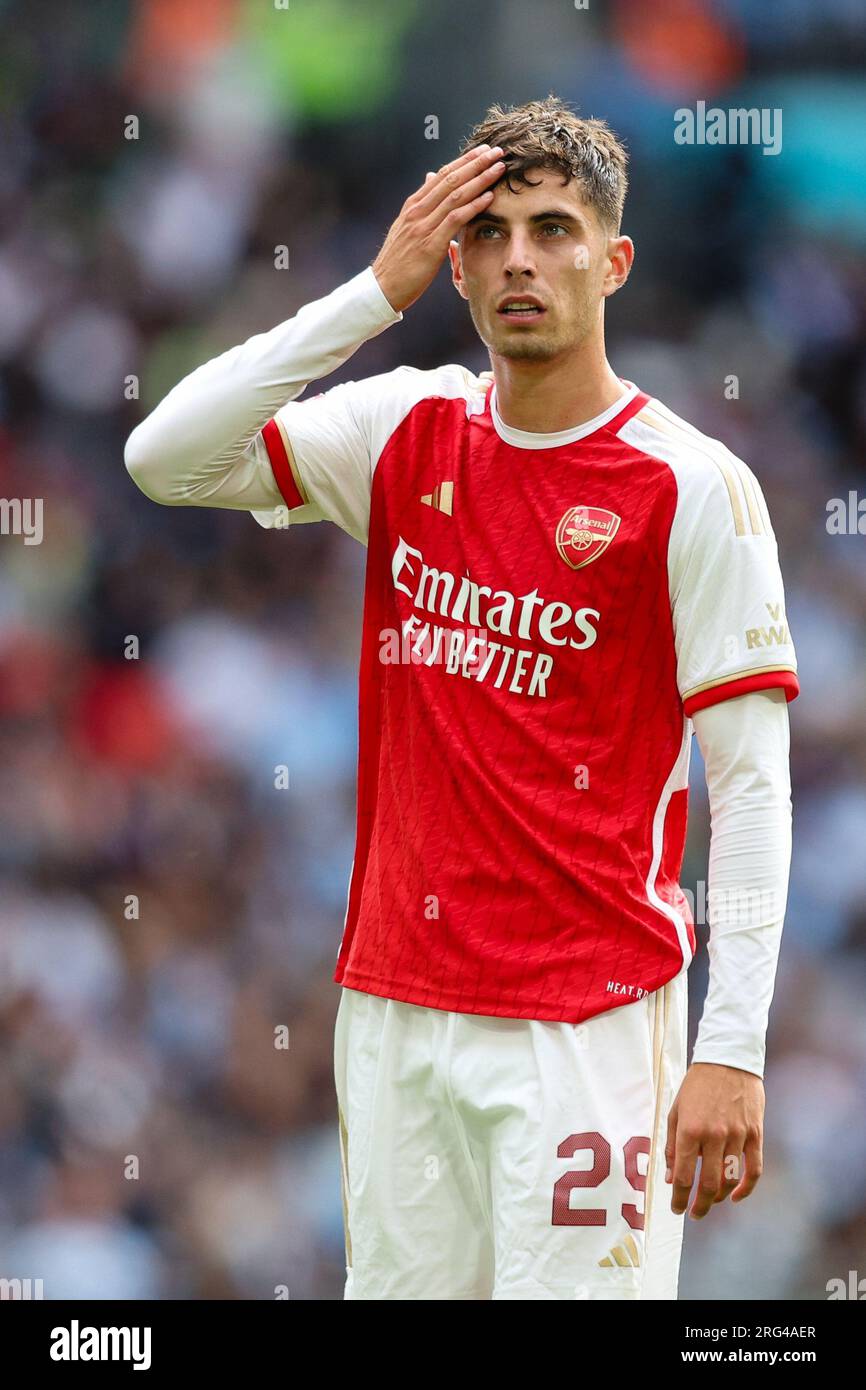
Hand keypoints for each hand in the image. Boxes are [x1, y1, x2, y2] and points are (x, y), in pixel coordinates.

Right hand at [371, 145, 505, 312]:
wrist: (382, 288)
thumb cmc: (397, 262)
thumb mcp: (406, 229)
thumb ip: (421, 205)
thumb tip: (430, 178)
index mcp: (413, 206)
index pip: (442, 176)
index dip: (464, 161)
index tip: (482, 151)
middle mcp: (417, 211)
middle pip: (451, 179)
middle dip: (475, 163)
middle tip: (496, 151)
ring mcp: (423, 226)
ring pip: (455, 195)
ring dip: (479, 179)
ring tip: (498, 168)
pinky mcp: (430, 244)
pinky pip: (455, 219)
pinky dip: (474, 206)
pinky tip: (489, 197)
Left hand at [665, 1062, 763, 1218]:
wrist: (728, 1060)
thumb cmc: (697, 1086)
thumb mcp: (676, 1111)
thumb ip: (672, 1145)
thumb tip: (672, 1178)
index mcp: (690, 1130)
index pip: (684, 1176)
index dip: (679, 1198)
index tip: (677, 1209)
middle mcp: (714, 1136)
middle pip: (708, 1185)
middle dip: (699, 1205)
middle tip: (694, 1214)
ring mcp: (737, 1135)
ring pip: (730, 1180)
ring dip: (719, 1198)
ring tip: (711, 1202)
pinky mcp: (755, 1134)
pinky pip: (754, 1169)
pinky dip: (746, 1188)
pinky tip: (736, 1196)